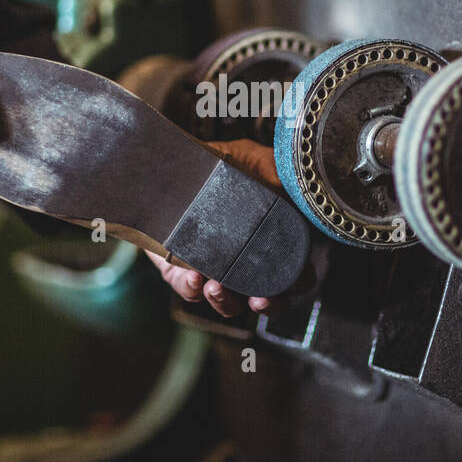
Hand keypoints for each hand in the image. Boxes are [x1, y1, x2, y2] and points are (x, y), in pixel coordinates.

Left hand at [146, 138, 283, 318]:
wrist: (164, 167)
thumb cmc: (211, 165)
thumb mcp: (243, 157)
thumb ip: (268, 165)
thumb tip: (287, 181)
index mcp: (268, 239)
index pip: (294, 270)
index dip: (298, 280)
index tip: (294, 279)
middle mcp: (245, 262)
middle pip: (268, 298)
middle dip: (269, 303)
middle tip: (261, 299)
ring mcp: (214, 271)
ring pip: (229, 303)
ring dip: (227, 302)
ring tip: (217, 287)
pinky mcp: (182, 274)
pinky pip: (190, 291)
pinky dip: (193, 289)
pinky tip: (194, 277)